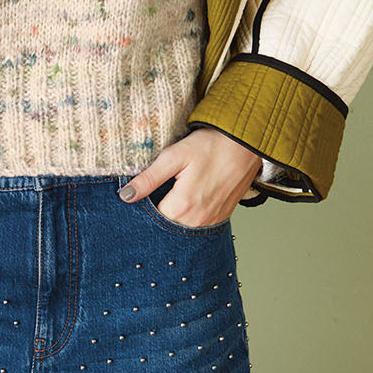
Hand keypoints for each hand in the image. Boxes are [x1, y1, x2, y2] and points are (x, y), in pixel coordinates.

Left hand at [118, 128, 261, 226]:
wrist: (246, 145)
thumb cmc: (211, 146)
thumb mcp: (175, 156)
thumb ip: (149, 178)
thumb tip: (126, 196)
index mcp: (183, 206)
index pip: (151, 220)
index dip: (141, 208)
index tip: (137, 197)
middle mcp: (198, 221)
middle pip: (166, 227)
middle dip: (156, 214)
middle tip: (154, 192)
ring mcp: (211, 221)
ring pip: (182, 227)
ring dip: (173, 216)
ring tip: (171, 193)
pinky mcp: (221, 218)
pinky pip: (198, 224)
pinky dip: (188, 216)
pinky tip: (186, 199)